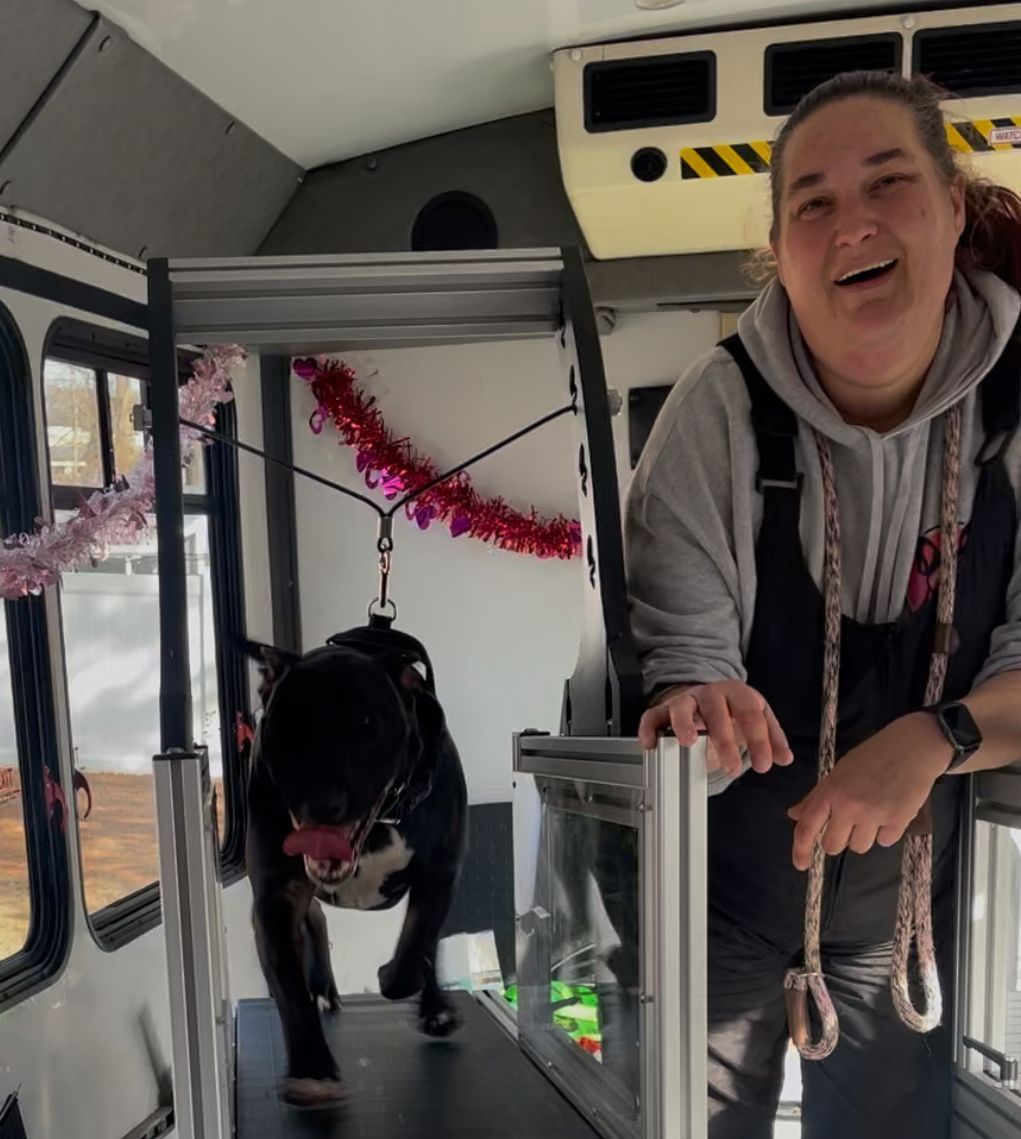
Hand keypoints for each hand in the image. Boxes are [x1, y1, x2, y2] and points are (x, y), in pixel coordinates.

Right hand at [638, 680, 792, 776]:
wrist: (709, 696)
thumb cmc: (734, 711)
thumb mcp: (757, 720)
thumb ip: (772, 739)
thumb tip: (785, 758)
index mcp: (737, 694)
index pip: (750, 713)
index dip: (759, 740)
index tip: (763, 765)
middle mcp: (710, 694)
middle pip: (716, 710)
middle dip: (724, 740)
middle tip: (733, 767)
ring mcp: (686, 700)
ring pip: (681, 706)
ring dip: (684, 724)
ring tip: (688, 743)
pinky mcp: (665, 709)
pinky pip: (652, 715)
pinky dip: (649, 728)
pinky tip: (651, 744)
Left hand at [787, 712, 950, 870]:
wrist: (911, 749)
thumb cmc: (872, 757)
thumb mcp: (838, 772)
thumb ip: (816, 797)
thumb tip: (794, 815)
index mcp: (830, 790)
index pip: (807, 826)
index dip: (801, 849)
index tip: (801, 864)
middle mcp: (849, 805)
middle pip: (833, 845)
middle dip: (838, 840)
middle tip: (848, 824)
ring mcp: (874, 814)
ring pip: (859, 847)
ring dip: (864, 835)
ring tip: (873, 811)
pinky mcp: (898, 821)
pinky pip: (884, 842)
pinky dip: (886, 832)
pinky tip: (890, 810)